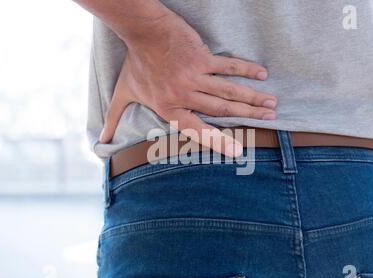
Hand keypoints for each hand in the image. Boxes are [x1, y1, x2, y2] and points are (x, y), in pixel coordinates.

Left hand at [99, 13, 276, 156]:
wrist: (142, 32)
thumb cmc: (135, 64)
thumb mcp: (122, 93)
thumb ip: (114, 119)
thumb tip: (101, 142)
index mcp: (169, 108)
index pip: (197, 129)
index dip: (219, 141)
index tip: (239, 151)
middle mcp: (184, 95)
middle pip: (222, 109)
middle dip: (248, 116)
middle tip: (270, 120)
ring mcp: (194, 76)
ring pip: (229, 90)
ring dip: (252, 98)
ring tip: (272, 104)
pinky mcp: (202, 57)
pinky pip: (228, 66)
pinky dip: (245, 70)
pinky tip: (262, 74)